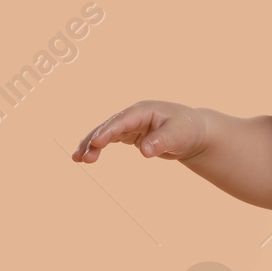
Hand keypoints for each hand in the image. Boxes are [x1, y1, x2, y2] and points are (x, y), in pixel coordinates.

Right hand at [71, 101, 207, 163]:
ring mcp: (130, 124)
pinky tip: (87, 157)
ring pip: (106, 133)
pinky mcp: (130, 134)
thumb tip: (144, 152)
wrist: (193, 132)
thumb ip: (161, 142)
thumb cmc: (187, 129)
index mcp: (144, 110)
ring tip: (78, 160)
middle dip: (95, 141)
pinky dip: (98, 147)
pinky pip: (110, 139)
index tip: (97, 143)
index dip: (108, 131)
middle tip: (82, 158)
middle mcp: (134, 115)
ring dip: (92, 145)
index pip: (122, 120)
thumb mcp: (178, 135)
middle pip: (109, 126)